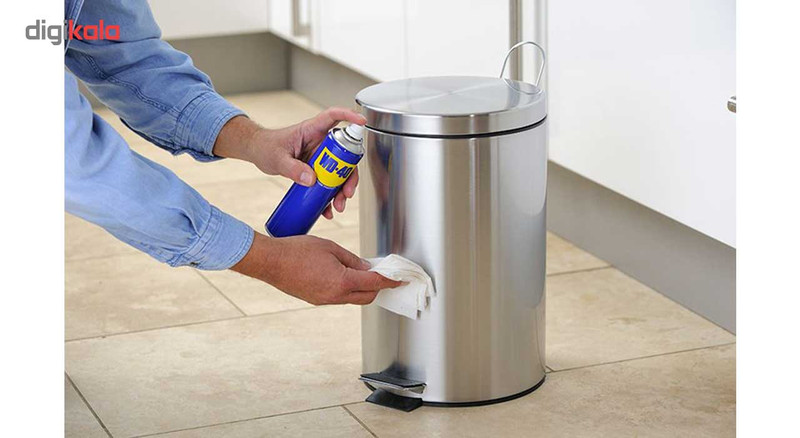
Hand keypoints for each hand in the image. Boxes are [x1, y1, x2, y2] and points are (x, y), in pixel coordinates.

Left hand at [213, 108, 365, 219]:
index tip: (362, 121)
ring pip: (339, 171)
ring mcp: (320, 156)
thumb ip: (292, 168)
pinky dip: (329, 196)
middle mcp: (320, 142)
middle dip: (349, 175)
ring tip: (338, 205)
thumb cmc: (266, 146)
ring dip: (341, 189)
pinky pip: (328, 182)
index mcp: (311, 130)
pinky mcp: (316, 168)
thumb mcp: (277, 158)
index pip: (333, 116)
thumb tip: (311, 180)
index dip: (349, 115)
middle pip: (344, 154)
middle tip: (347, 192)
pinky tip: (327, 209)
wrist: (258, 153)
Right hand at [231, 232, 401, 304]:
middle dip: (378, 286)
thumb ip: (352, 260)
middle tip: (382, 273)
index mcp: (341, 282)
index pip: (374, 283)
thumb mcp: (330, 248)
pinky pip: (339, 298)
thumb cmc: (297, 250)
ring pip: (353, 298)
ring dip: (362, 288)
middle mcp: (335, 296)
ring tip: (362, 272)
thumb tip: (367, 268)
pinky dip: (347, 289)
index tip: (400, 279)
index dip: (390, 281)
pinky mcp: (316, 300)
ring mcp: (324, 301)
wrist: (270, 262)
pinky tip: (345, 276)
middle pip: (367, 296)